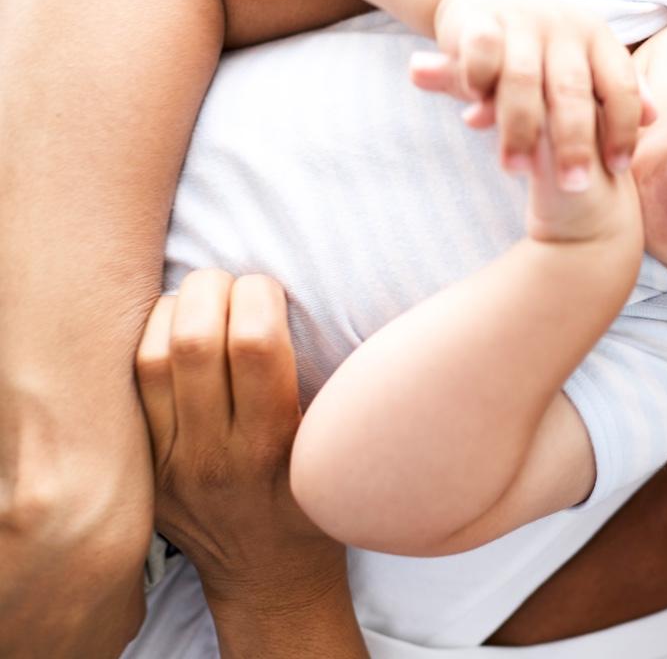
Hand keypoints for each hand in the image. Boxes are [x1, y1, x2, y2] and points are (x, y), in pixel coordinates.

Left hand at [135, 270, 346, 608]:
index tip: (269, 289)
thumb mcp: (341, 455)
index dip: (260, 295)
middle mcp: (220, 455)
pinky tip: (169, 330)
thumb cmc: (320, 505)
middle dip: (213, 289)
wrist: (270, 579)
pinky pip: (130, 390)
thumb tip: (332, 306)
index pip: (256, 345)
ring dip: (174, 309)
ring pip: (152, 359)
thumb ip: (334, 395)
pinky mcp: (145, 469)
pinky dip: (145, 342)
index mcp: (279, 447)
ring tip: (199, 299)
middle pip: (196, 342)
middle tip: (230, 282)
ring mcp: (173, 464)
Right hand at [411, 0, 651, 179]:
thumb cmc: (545, 46)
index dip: (622, 129)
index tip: (618, 169)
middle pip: (573, 90)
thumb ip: (616, 90)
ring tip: (517, 170)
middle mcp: (565, 27)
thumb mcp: (587, 60)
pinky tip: (476, 116)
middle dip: (574, 142)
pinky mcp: (480, 19)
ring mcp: (522, 21)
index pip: (620, 86)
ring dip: (520, 129)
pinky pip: (482, 53)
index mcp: (598, 39)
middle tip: (573, 186)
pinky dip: (478, 83)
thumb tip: (654, 118)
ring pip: (523, 79)